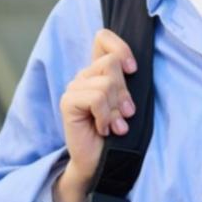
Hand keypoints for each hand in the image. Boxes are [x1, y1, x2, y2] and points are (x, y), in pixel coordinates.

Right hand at [54, 29, 136, 201]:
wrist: (103, 163)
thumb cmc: (119, 134)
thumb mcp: (127, 103)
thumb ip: (125, 82)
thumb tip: (131, 67)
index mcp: (98, 72)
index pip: (103, 38)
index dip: (121, 48)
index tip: (133, 70)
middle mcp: (84, 76)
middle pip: (111, 63)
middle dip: (124, 91)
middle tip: (125, 114)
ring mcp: (74, 88)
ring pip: (106, 82)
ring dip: (116, 108)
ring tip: (115, 125)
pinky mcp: (68, 102)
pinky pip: (96, 97)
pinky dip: (105, 115)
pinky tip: (103, 129)